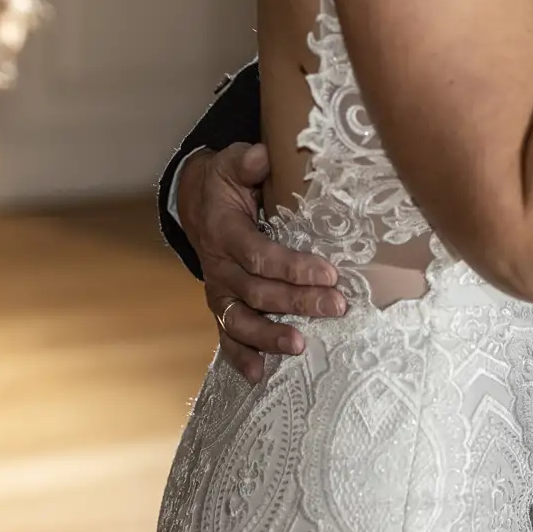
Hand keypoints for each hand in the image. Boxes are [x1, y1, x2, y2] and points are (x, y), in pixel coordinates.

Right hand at [177, 142, 345, 383]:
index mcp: (225, 233)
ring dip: (269, 336)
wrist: (195, 204)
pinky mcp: (222, 306)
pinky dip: (240, 358)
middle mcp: (219, 268)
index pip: (260, 255)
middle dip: (298, 301)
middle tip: (337, 307)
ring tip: (300, 346)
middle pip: (259, 291)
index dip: (293, 267)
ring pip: (241, 320)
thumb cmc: (224, 183)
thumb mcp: (230, 163)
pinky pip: (227, 336)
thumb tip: (261, 156)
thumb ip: (246, 161)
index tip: (330, 273)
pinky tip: (259, 375)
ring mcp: (219, 292)